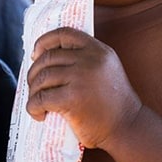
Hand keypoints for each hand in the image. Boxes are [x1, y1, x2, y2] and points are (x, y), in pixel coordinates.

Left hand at [26, 27, 141, 148]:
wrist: (128, 127)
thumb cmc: (113, 104)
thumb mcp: (107, 70)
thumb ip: (87, 59)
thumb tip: (48, 57)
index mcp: (99, 50)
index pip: (64, 34)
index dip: (44, 41)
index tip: (35, 54)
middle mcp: (90, 60)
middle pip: (48, 58)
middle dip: (34, 73)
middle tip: (34, 87)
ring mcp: (81, 78)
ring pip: (41, 77)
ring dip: (33, 91)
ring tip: (37, 102)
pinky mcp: (72, 98)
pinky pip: (41, 98)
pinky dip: (33, 107)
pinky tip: (39, 114)